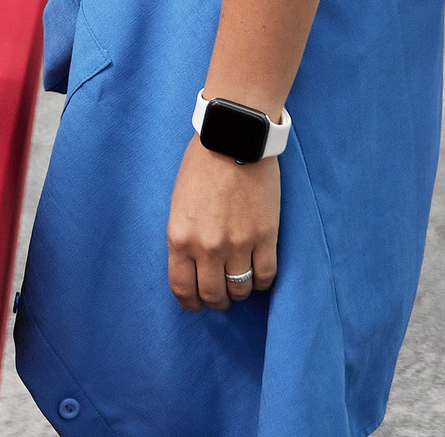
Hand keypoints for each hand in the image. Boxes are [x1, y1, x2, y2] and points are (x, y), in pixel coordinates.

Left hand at [165, 138, 278, 310]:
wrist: (233, 139)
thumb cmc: (201, 166)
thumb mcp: (178, 204)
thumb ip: (184, 237)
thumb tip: (192, 265)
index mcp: (179, 237)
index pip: (182, 289)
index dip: (190, 303)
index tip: (195, 304)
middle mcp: (207, 247)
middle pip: (214, 296)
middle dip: (216, 301)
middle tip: (220, 296)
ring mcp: (239, 244)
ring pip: (241, 290)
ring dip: (240, 292)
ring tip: (239, 282)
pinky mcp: (266, 237)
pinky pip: (266, 276)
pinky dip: (263, 281)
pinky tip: (258, 272)